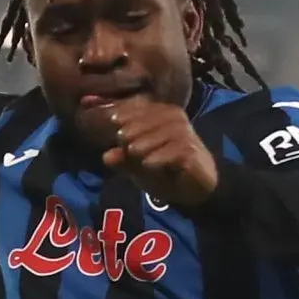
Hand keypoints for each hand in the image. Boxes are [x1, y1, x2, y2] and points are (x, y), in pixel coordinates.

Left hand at [87, 97, 218, 206]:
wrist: (192, 189)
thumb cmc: (164, 170)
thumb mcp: (138, 165)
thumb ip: (123, 159)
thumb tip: (106, 156)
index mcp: (161, 116)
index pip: (143, 109)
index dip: (126, 111)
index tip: (112, 119)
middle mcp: (176, 120)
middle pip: (154, 117)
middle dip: (135, 127)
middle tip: (121, 138)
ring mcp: (186, 135)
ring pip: (165, 133)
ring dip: (147, 142)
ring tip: (132, 151)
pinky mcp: (193, 151)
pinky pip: (177, 151)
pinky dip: (161, 157)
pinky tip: (148, 164)